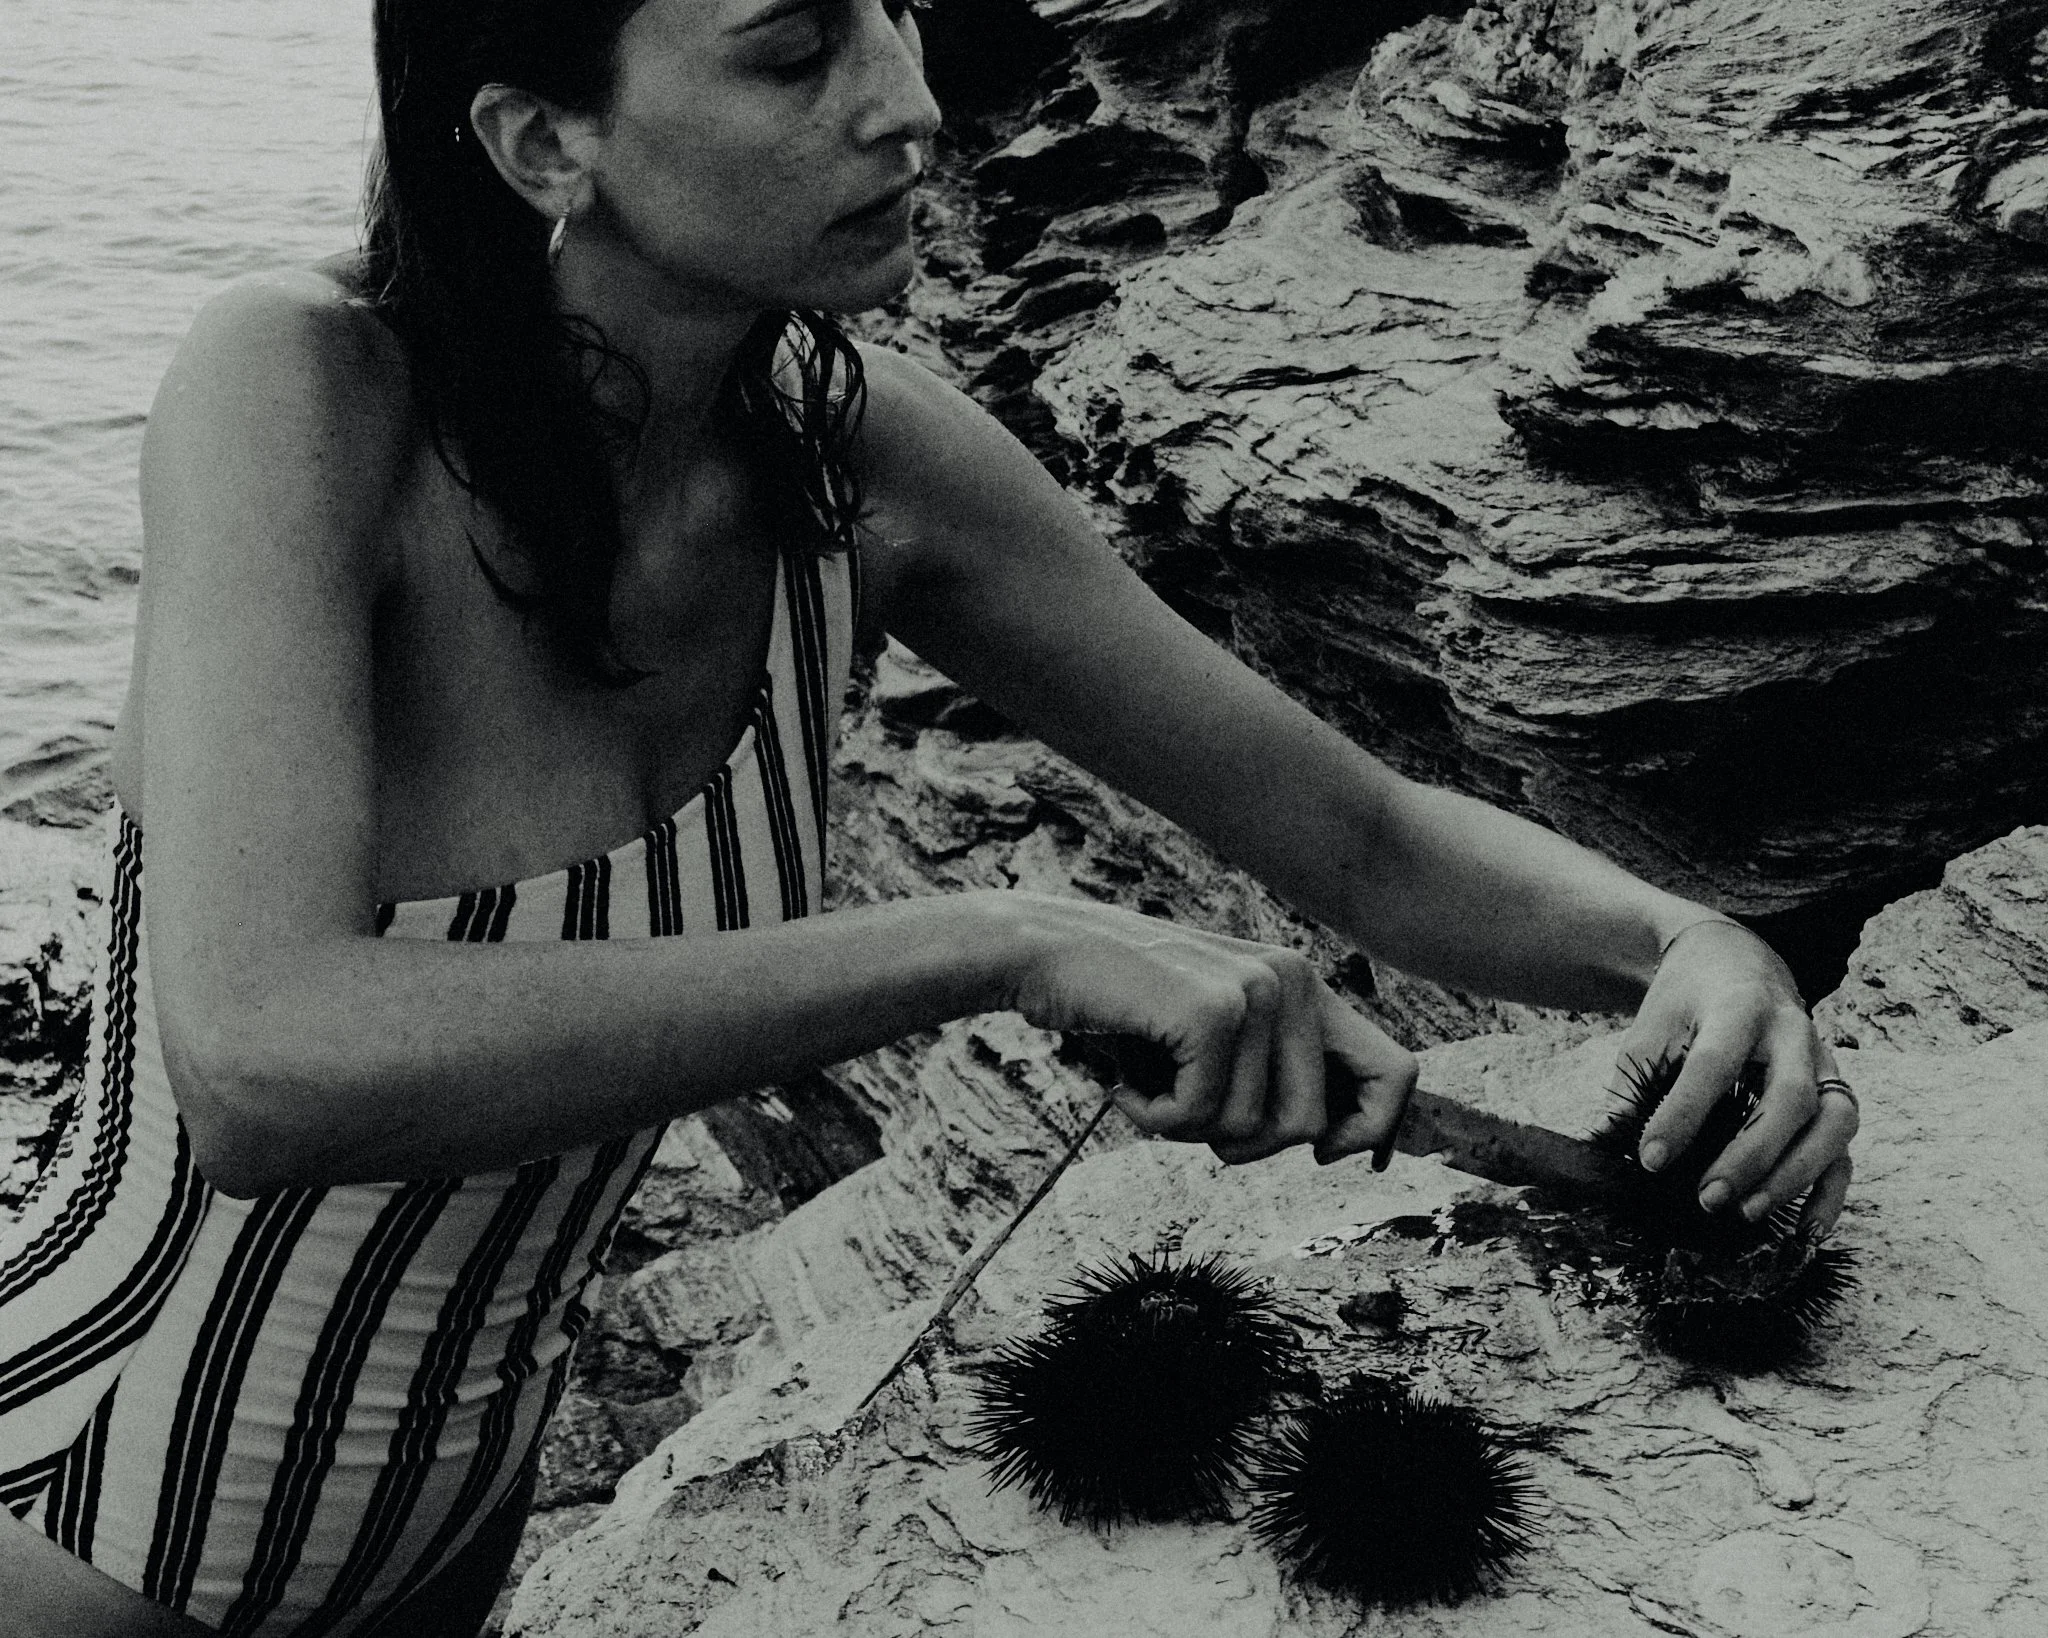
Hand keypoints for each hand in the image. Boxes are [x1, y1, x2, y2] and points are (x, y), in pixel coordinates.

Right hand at [1005, 895, 1417, 1163]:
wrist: (1042, 952)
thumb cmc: (1123, 1009)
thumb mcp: (1213, 1031)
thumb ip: (1271, 1071)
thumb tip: (1331, 1142)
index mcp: (1303, 984)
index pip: (1395, 1072)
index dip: (1372, 1132)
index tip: (1325, 1157)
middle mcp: (1292, 979)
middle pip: (1310, 1126)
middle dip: (1246, 1145)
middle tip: (1188, 1115)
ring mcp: (1255, 992)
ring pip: (1249, 1130)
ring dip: (1186, 1129)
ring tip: (1146, 1081)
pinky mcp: (1212, 1012)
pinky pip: (1198, 1118)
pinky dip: (1152, 1118)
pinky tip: (1123, 1079)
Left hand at [1615, 919, 1856, 1233]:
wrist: (1734, 961)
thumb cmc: (1684, 1003)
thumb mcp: (1650, 1030)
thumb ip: (1631, 1089)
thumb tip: (1603, 1151)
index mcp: (1738, 1007)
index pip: (1714, 1064)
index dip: (1682, 1116)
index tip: (1650, 1160)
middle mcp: (1792, 1033)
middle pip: (1789, 1097)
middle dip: (1750, 1155)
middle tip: (1709, 1199)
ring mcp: (1824, 1063)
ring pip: (1834, 1122)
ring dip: (1796, 1174)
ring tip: (1750, 1212)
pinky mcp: (1836, 1091)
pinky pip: (1847, 1146)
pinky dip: (1831, 1189)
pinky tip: (1806, 1229)